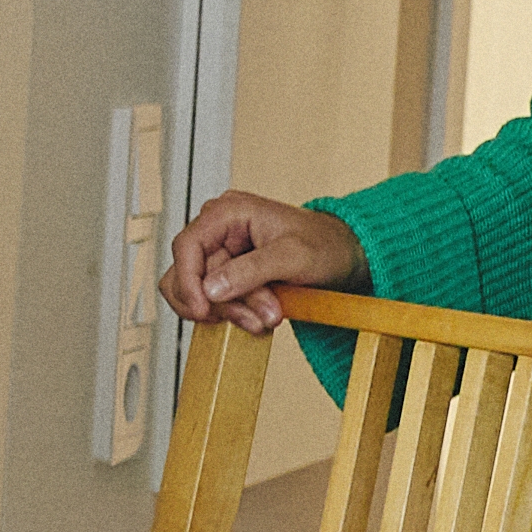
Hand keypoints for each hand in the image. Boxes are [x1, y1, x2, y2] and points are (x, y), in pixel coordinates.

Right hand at [163, 190, 359, 332]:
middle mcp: (218, 231)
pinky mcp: (228, 274)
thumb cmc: (325, 244)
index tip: (202, 309)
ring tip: (266, 319)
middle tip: (257, 318)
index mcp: (228, 212)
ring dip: (232, 312)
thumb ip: (250, 270)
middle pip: (192, 276)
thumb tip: (210, 288)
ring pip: (202, 294)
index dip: (187, 281)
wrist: (344, 256)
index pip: (186, 247)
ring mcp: (222, 253)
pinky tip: (260, 316)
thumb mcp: (292, 256)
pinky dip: (236, 314)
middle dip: (224, 303)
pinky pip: (216, 301)